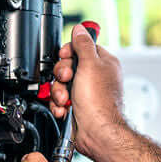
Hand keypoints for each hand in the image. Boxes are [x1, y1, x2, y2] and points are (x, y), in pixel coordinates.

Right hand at [50, 24, 125, 156]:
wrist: (96, 132)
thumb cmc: (99, 102)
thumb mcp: (90, 64)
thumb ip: (83, 44)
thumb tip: (81, 29)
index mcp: (102, 63)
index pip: (81, 48)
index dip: (69, 52)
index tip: (67, 57)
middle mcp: (94, 77)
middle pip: (67, 65)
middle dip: (61, 74)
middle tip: (66, 79)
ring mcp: (84, 92)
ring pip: (60, 84)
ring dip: (58, 92)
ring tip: (66, 98)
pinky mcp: (75, 106)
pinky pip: (59, 99)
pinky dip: (58, 105)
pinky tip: (65, 108)